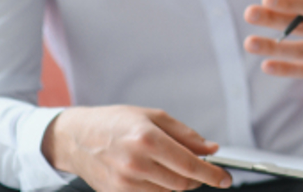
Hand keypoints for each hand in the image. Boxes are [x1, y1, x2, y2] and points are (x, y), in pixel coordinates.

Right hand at [41, 105, 230, 191]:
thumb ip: (186, 135)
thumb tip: (211, 149)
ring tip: (169, 163)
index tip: (225, 178)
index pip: (188, 164)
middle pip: (182, 183)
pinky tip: (154, 172)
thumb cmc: (115, 122)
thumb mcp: (154, 117)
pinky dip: (161, 188)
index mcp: (146, 139)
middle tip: (202, 168)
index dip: (211, 174)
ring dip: (179, 182)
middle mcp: (135, 163)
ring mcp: (125, 183)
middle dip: (197, 177)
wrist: (77, 138)